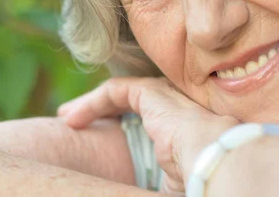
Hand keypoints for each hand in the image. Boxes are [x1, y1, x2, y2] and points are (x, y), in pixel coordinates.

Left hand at [57, 77, 238, 194]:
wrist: (211, 158)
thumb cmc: (196, 176)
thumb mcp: (168, 182)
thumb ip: (147, 179)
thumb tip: (127, 190)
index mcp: (176, 124)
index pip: (142, 117)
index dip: (116, 124)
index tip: (95, 139)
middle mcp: (169, 104)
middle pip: (126, 102)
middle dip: (98, 109)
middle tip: (73, 122)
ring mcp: (161, 95)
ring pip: (116, 94)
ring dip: (90, 105)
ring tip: (67, 118)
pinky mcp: (150, 91)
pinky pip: (113, 91)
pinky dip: (91, 103)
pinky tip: (73, 117)